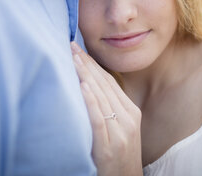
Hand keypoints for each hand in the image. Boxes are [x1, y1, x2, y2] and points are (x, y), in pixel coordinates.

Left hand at [71, 42, 142, 175]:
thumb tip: (89, 85)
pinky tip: (81, 87)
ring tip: (72, 59)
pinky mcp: (110, 147)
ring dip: (85, 76)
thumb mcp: (121, 128)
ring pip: (101, 98)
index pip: (109, 81)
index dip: (93, 63)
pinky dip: (90, 102)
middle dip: (86, 64)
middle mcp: (128, 118)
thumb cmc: (119, 155)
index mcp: (131, 111)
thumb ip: (110, 108)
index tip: (78, 48)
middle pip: (104, 85)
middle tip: (70, 46)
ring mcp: (120, 132)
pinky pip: (99, 120)